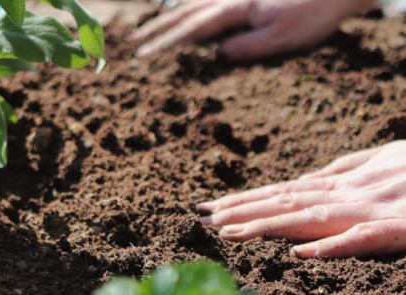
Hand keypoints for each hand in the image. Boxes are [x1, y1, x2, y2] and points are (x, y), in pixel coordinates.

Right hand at [131, 0, 376, 59]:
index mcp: (235, 9)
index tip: (144, 53)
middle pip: (185, 13)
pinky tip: (184, 10)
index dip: (166, 42)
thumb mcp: (280, 38)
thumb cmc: (310, 15)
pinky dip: (189, 5)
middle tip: (133, 41)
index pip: (193, 29)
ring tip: (150, 26)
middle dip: (158, 28)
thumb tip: (218, 55)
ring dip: (169, 16)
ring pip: (193, 3)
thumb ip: (246, 47)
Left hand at [196, 141, 405, 257]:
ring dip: (267, 225)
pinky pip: (363, 239)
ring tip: (228, 233)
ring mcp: (370, 211)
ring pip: (309, 218)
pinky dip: (333, 246)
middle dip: (240, 210)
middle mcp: (346, 194)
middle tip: (201, 217)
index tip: (211, 207)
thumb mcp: (375, 162)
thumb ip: (340, 172)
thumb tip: (306, 179)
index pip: (281, 191)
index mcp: (340, 183)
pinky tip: (302, 255)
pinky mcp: (399, 229)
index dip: (244, 199)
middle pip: (283, 203)